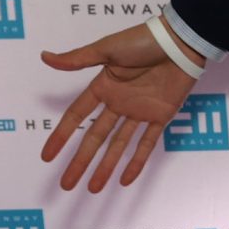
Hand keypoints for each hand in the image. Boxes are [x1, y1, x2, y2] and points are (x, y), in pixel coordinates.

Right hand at [37, 23, 199, 191]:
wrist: (182, 41)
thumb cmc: (144, 40)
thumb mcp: (107, 48)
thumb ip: (78, 59)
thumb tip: (46, 57)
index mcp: (104, 86)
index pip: (77, 116)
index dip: (62, 135)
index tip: (47, 156)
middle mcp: (119, 102)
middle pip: (95, 137)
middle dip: (80, 161)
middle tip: (67, 184)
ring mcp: (139, 111)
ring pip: (118, 145)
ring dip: (105, 166)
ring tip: (92, 189)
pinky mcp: (161, 115)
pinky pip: (147, 143)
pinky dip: (137, 162)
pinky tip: (125, 180)